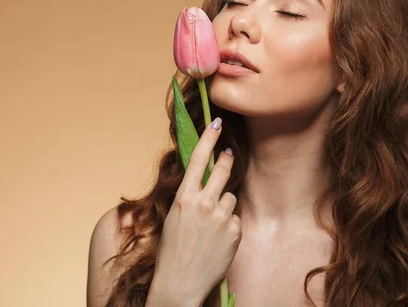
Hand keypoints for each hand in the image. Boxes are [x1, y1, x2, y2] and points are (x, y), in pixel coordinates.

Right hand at [153, 117, 241, 305]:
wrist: (179, 284)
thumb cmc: (172, 251)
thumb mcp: (173, 216)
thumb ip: (189, 196)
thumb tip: (204, 181)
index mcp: (184, 197)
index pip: (198, 159)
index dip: (209, 138)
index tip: (217, 122)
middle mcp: (204, 203)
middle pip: (224, 169)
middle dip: (227, 160)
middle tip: (229, 155)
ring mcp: (221, 217)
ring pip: (230, 195)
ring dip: (224, 203)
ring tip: (211, 225)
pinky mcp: (234, 231)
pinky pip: (235, 217)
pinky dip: (229, 224)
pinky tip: (218, 239)